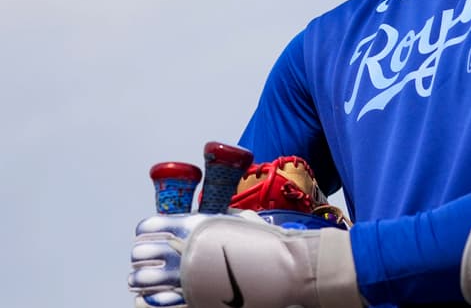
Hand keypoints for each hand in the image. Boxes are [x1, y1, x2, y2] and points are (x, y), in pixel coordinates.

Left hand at [128, 213, 362, 307]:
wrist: (286, 268)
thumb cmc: (269, 243)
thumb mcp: (244, 221)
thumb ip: (226, 220)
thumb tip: (227, 215)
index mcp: (196, 226)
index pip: (151, 226)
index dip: (146, 232)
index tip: (146, 236)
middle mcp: (186, 250)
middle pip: (143, 253)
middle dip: (141, 257)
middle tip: (144, 262)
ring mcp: (187, 278)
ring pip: (144, 280)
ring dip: (141, 280)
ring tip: (142, 282)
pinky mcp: (193, 300)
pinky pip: (158, 304)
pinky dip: (151, 302)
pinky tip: (151, 299)